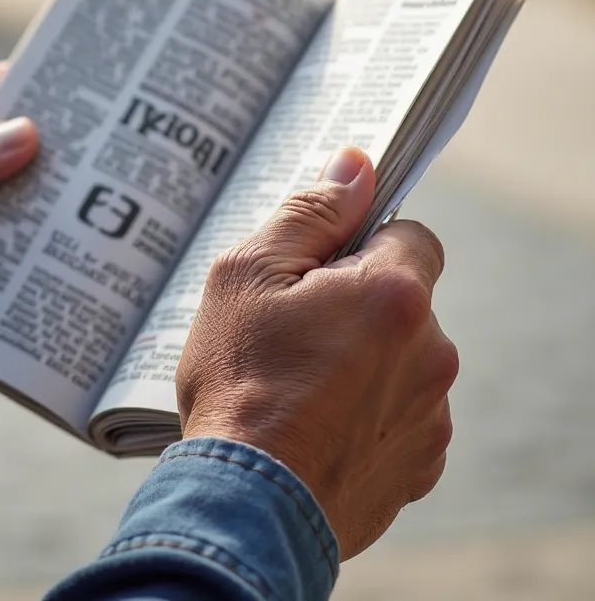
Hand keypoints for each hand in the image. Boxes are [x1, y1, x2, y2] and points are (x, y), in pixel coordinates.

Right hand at [176, 147, 457, 560]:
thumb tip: (357, 165)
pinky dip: (366, 412)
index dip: (363, 241)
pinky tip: (315, 424)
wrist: (245, 505)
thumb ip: (309, 212)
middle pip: (403, 299)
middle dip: (355, 303)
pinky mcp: (418, 465)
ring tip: (297, 383)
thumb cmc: (239, 382)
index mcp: (394, 295)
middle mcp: (431, 354)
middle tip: (291, 328)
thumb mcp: (249, 275)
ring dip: (363, 359)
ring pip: (401, 359)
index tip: (320, 267)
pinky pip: (399, 414)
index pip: (411, 233)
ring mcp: (429, 416)